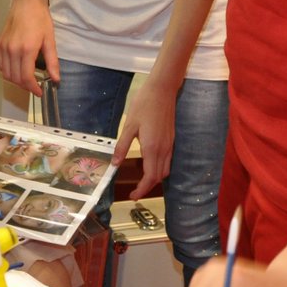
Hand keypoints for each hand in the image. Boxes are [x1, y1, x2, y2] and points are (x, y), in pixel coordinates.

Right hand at [0, 0, 56, 95]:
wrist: (26, 2)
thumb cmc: (40, 19)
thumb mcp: (50, 40)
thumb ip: (52, 61)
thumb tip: (56, 79)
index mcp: (27, 49)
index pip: (26, 77)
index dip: (33, 88)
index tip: (39, 92)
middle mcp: (12, 50)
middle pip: (15, 78)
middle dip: (25, 86)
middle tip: (35, 86)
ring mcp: (3, 47)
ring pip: (6, 73)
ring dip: (15, 80)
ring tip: (26, 79)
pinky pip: (0, 64)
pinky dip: (7, 71)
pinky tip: (16, 69)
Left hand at [113, 79, 175, 198]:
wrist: (163, 90)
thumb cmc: (144, 104)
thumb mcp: (129, 125)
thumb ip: (122, 146)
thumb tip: (115, 164)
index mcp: (152, 148)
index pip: (150, 177)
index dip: (142, 190)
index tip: (133, 195)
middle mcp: (163, 150)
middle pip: (159, 177)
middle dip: (147, 187)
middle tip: (135, 191)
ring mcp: (169, 145)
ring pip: (165, 170)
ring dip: (154, 179)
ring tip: (142, 181)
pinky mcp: (171, 140)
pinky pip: (168, 161)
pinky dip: (159, 169)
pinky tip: (150, 165)